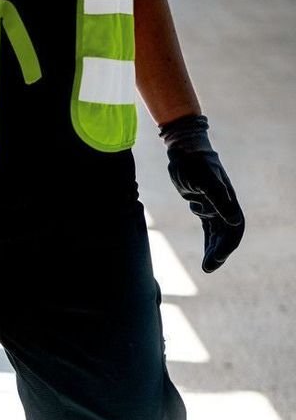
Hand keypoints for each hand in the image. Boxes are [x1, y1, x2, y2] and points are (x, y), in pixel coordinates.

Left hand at [160, 115, 244, 273]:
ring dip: (214, 251)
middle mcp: (224, 206)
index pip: (233, 229)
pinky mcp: (204, 206)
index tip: (217, 259)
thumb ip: (219, 201)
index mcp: (228, 202)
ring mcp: (214, 207)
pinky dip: (209, 243)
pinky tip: (207, 255)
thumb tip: (235, 223)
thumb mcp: (205, 182)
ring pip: (218, 235)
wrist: (184, 151)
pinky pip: (210, 229)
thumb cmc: (194, 164)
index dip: (227, 246)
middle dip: (219, 253)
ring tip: (207, 268)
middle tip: (208, 268)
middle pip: (226, 235)